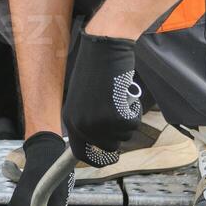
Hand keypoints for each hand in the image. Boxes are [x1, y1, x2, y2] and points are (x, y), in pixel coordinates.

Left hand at [62, 34, 142, 167]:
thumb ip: (88, 119)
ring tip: (118, 95)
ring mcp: (97, 122)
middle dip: (119, 132)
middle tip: (118, 109)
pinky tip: (125, 93)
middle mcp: (81, 124)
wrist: (105, 45)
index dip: (98, 159)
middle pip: (108, 147)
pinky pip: (133, 124)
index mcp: (71, 119)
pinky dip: (135, 110)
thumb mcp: (84, 98)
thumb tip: (98, 142)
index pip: (81, 153)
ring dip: (127, 118)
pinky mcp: (115, 116)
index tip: (111, 159)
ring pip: (124, 135)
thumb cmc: (97, 67)